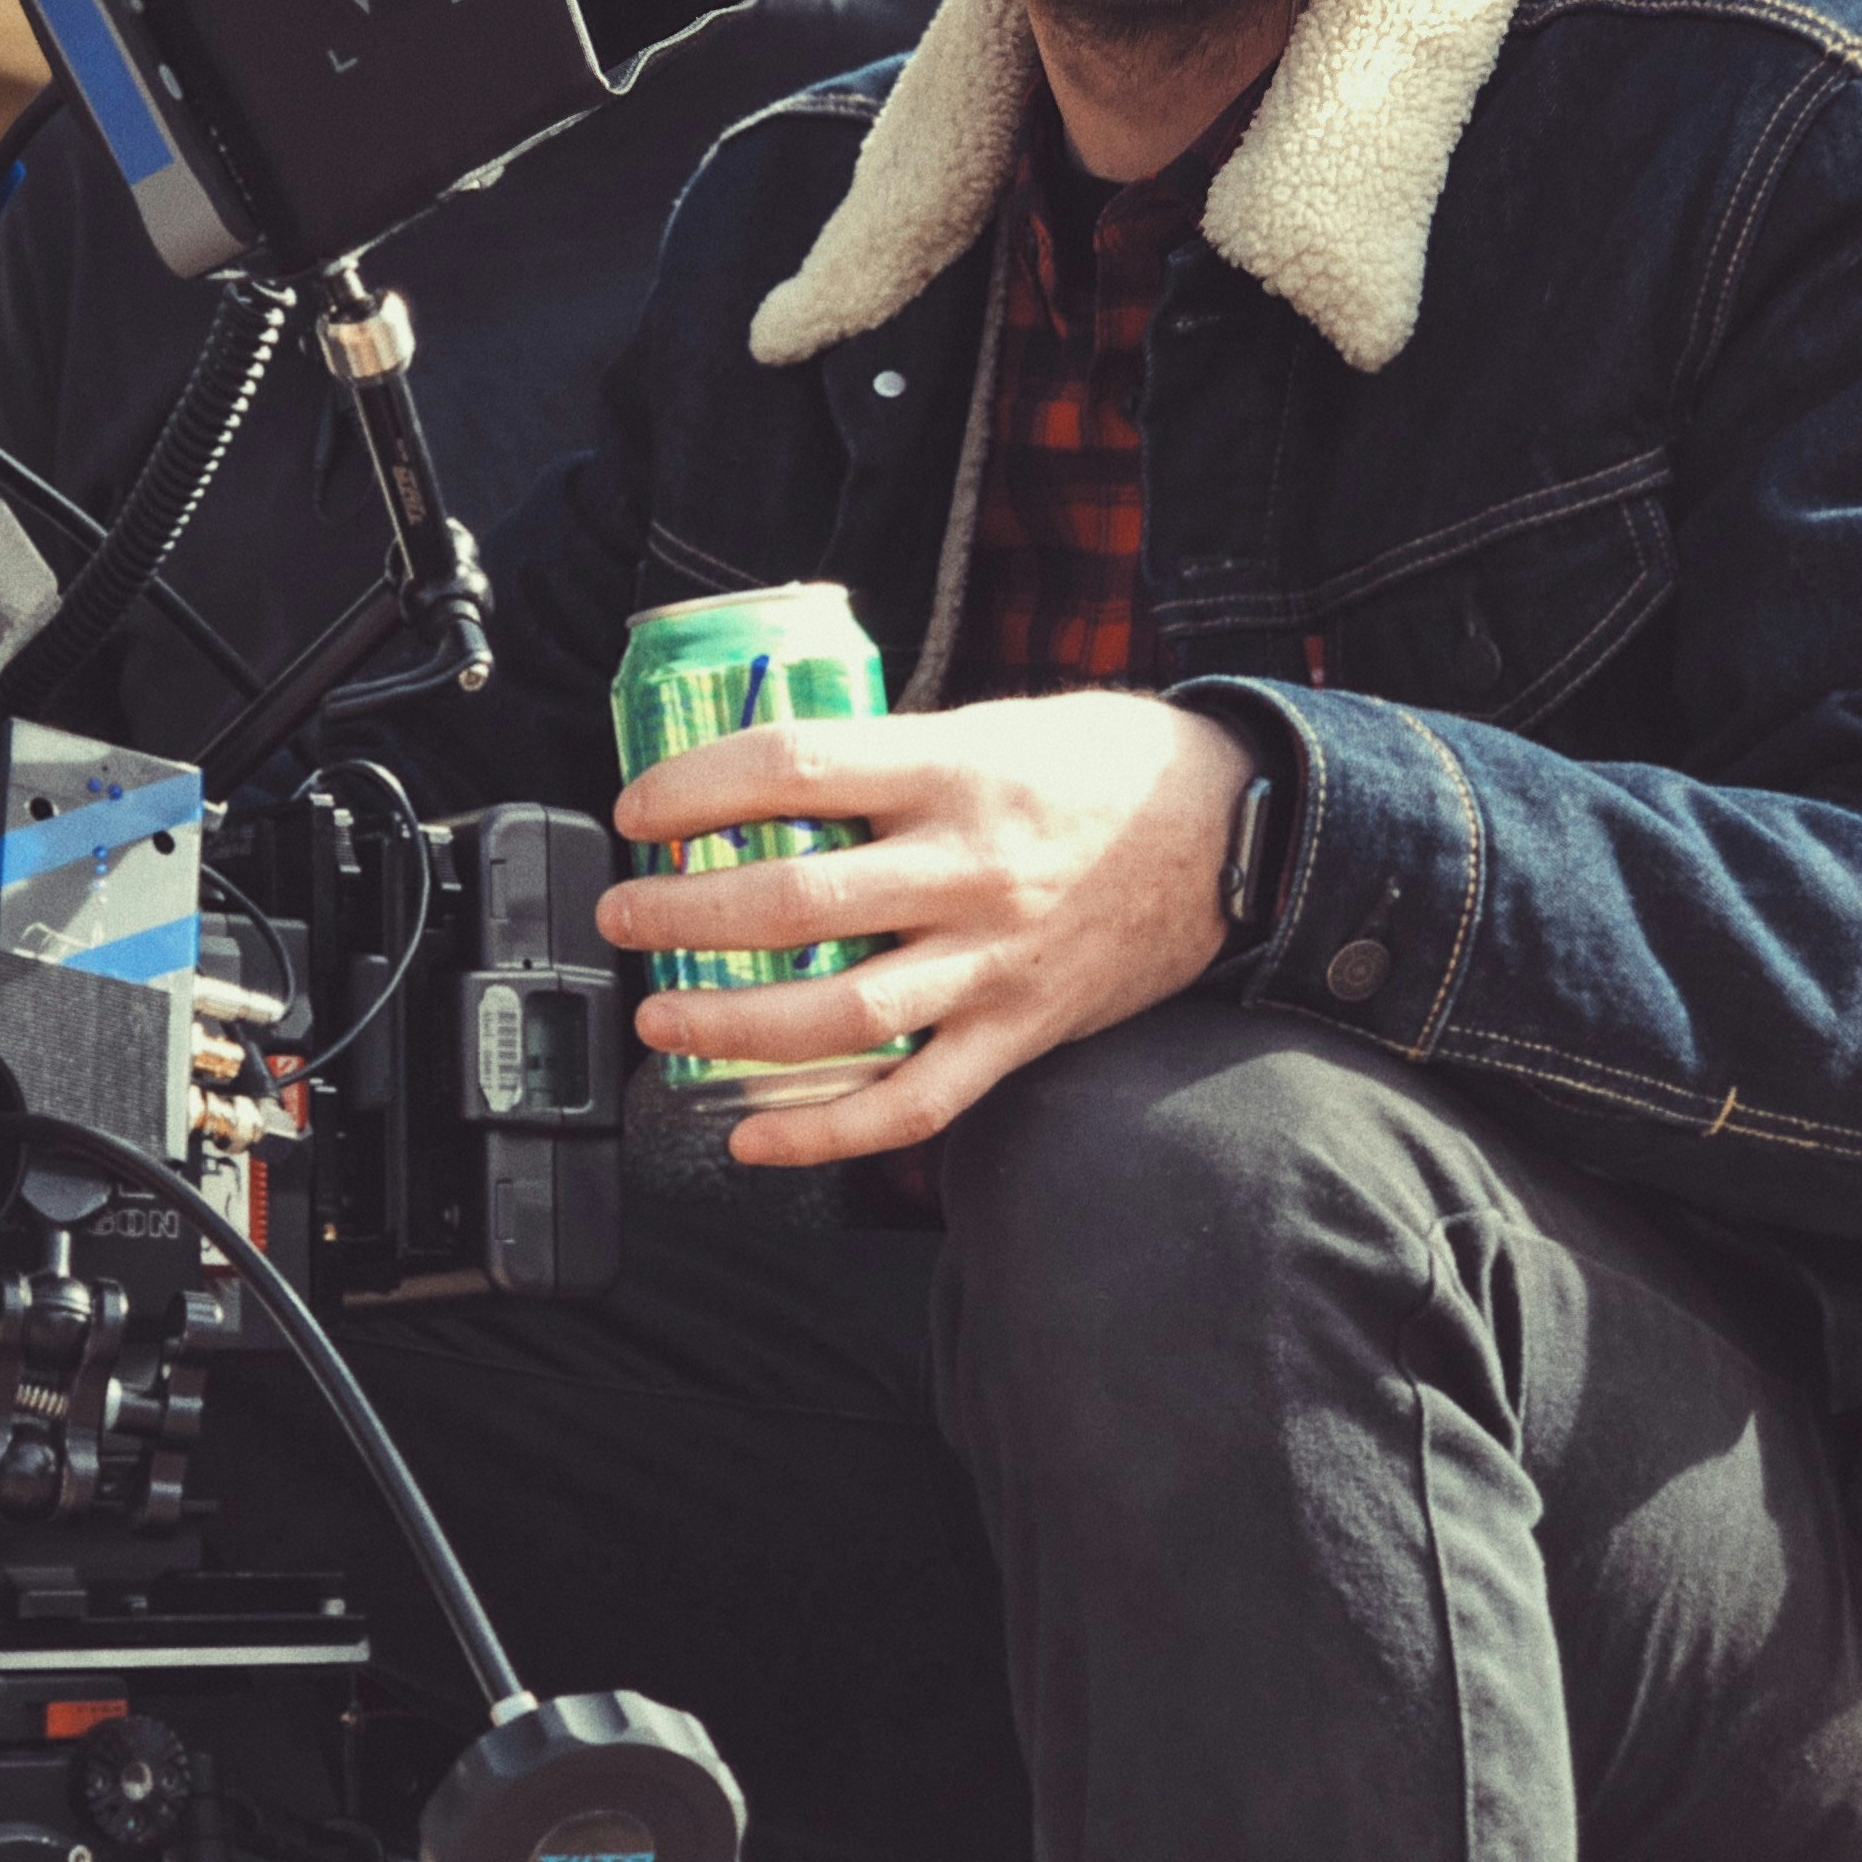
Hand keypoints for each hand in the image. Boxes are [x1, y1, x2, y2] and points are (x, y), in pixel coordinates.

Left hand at [598, 691, 1256, 1166]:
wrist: (1236, 832)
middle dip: (681, 912)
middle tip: (625, 914)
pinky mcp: (1020, 1031)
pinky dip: (824, 1132)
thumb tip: (767, 779)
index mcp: (954, 768)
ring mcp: (994, 961)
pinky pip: (913, 1103)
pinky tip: (753, 1138)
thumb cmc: (1105, 766)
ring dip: (730, 1025)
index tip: (640, 809)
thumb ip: (890, 756)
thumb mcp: (993, 723)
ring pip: (839, 1013)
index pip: (792, 768)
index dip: (695, 788)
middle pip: (792, 900)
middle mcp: (969, 867)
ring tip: (663, 1018)